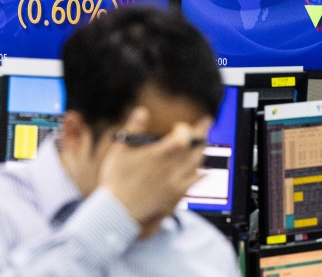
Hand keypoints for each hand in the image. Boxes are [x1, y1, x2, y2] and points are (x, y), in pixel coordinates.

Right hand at [99, 107, 211, 234]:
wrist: (117, 210)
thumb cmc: (116, 179)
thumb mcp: (120, 150)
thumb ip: (133, 128)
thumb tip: (142, 111)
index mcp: (157, 156)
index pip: (183, 138)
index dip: (186, 129)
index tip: (180, 126)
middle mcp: (170, 169)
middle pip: (195, 149)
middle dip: (202, 134)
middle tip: (206, 124)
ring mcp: (174, 183)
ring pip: (197, 164)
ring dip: (202, 150)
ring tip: (204, 142)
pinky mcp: (175, 196)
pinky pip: (194, 182)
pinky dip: (201, 173)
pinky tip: (203, 170)